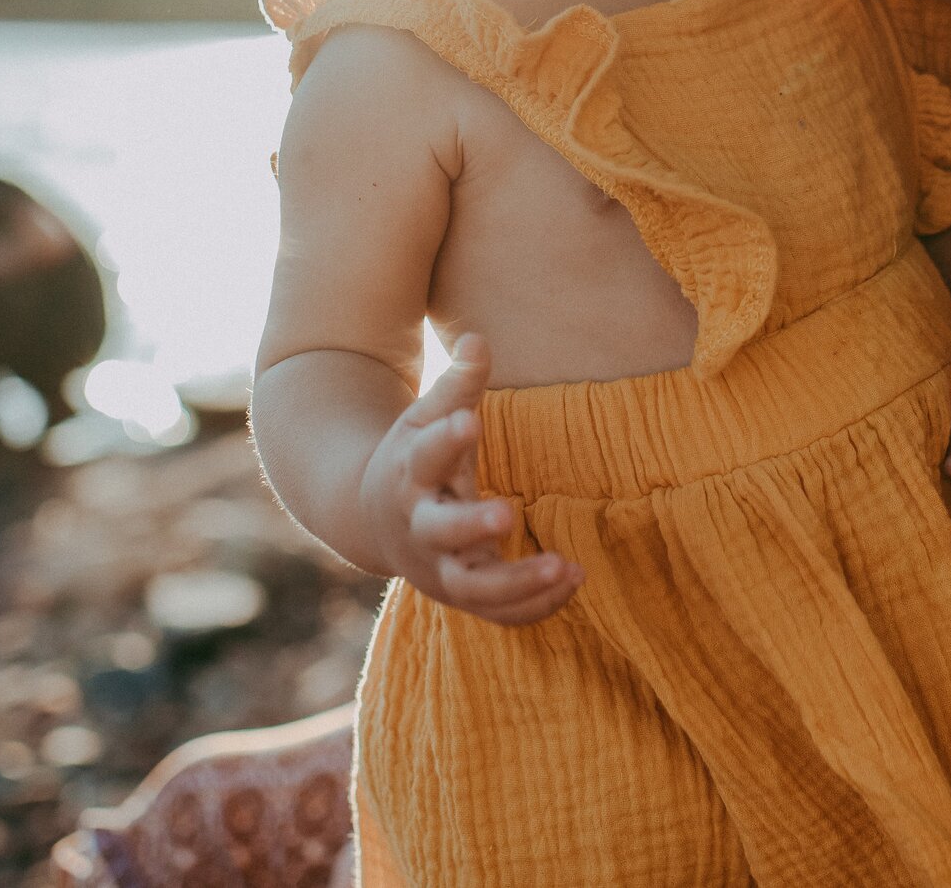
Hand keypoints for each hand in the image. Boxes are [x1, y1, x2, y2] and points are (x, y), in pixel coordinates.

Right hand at [354, 334, 582, 625]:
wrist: (375, 519)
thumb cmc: (417, 457)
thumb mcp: (427, 418)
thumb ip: (457, 385)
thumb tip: (478, 337)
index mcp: (410, 474)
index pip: (424, 455)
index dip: (445, 438)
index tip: (469, 420)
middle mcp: (421, 526)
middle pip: (441, 532)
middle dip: (471, 524)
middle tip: (508, 512)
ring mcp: (440, 567)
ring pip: (472, 589)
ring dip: (517, 583)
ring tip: (564, 567)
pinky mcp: (462, 593)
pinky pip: (498, 613)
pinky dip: (534, 606)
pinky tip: (575, 579)